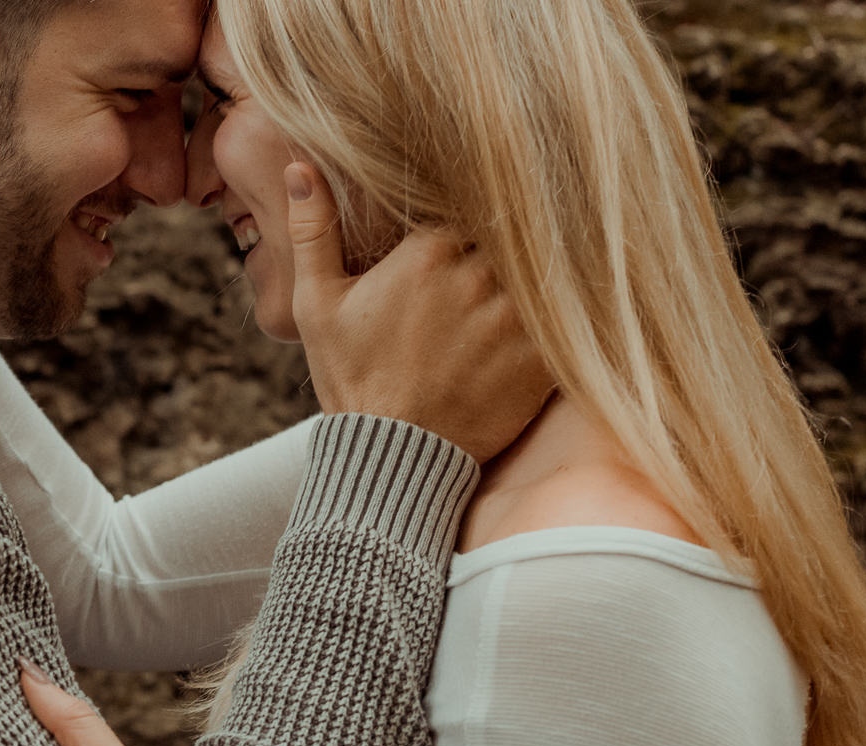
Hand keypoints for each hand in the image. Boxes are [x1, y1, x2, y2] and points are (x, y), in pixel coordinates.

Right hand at [285, 162, 553, 463]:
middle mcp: (477, 274)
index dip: (470, 218)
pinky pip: (565, 318)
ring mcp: (514, 316)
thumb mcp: (318, 305)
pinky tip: (546, 329)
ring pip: (540, 271)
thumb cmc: (351, 379)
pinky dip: (558, 320)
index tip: (465, 237)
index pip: (470, 204)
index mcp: (428, 250)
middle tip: (491, 271)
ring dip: (532, 280)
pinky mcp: (541, 357)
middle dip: (502, 246)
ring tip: (517, 300)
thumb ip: (315, 231)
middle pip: (509, 233)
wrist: (393, 458)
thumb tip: (300, 167)